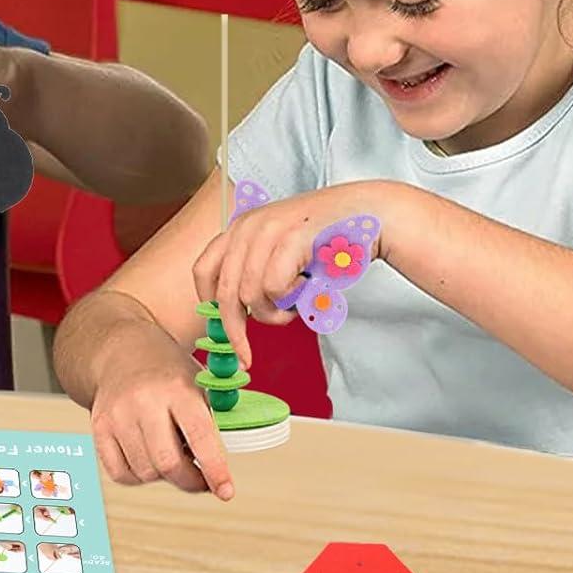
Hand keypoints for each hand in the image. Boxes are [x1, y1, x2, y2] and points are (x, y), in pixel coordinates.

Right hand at [88, 324, 234, 500]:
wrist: (123, 350)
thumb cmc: (168, 372)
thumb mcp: (197, 385)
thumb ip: (210, 424)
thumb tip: (218, 472)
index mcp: (177, 388)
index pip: (199, 437)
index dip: (215, 470)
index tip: (226, 491)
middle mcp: (145, 401)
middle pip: (168, 463)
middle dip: (190, 482)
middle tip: (201, 480)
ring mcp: (118, 415)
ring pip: (145, 473)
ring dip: (164, 476)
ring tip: (171, 455)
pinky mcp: (99, 427)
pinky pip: (120, 474)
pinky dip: (138, 477)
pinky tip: (149, 460)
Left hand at [191, 183, 383, 369]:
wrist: (369, 215)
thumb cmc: (328, 240)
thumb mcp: (280, 248)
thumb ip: (255, 272)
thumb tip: (233, 316)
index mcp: (240, 227)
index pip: (203, 271)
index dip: (208, 307)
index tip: (221, 333)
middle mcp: (247, 226)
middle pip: (224, 291)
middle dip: (235, 331)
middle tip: (246, 357)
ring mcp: (267, 231)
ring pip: (251, 296)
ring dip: (276, 313)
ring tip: (297, 302)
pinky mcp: (289, 240)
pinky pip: (276, 290)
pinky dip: (293, 299)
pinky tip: (309, 285)